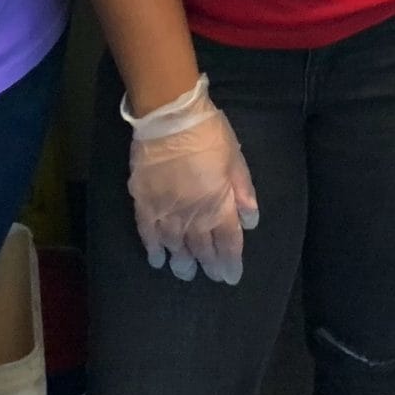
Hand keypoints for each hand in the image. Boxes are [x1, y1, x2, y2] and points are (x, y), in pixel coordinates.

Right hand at [121, 74, 259, 285]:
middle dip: (209, 265)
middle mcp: (193, 217)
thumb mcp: (236, 160)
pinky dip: (153, 249)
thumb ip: (243, 193)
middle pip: (202, 249)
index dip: (230, 262)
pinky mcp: (144, 204)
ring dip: (182, 262)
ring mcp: (166, 213)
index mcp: (219, 206)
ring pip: (175, 247)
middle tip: (212, 277)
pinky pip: (148, 234)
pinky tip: (157, 260)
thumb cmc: (208, 135)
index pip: (227, 243)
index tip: (231, 276)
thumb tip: (250, 223)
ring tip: (186, 273)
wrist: (169, 117)